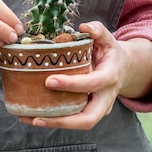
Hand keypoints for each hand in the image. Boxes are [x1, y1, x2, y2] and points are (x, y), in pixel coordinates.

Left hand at [18, 21, 151, 129]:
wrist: (122, 68)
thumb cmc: (109, 52)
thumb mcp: (107, 38)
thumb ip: (97, 30)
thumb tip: (83, 27)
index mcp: (110, 77)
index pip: (92, 84)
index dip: (72, 84)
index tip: (49, 81)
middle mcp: (106, 98)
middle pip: (88, 119)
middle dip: (63, 120)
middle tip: (37, 115)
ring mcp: (99, 109)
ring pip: (79, 124)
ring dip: (53, 124)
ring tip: (28, 119)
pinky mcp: (89, 113)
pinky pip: (72, 121)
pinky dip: (52, 120)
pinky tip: (31, 117)